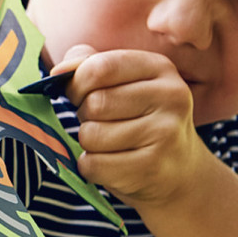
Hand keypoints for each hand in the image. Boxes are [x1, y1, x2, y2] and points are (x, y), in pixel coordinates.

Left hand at [53, 46, 213, 208]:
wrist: (179, 170)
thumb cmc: (139, 120)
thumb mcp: (123, 83)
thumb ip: (89, 66)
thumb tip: (58, 71)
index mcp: (159, 67)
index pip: (100, 67)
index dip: (77, 83)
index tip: (78, 94)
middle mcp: (170, 97)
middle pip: (95, 103)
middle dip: (84, 116)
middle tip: (101, 123)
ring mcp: (165, 133)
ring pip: (92, 135)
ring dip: (89, 144)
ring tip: (110, 144)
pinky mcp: (152, 167)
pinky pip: (94, 165)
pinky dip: (91, 168)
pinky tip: (112, 165)